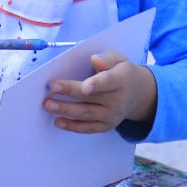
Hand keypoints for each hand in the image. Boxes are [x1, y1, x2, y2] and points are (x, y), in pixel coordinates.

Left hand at [43, 52, 157, 133]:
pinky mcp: (106, 126)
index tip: (84, 87)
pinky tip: (58, 122)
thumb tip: (95, 59)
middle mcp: (117, 100)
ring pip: (86, 113)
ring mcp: (111, 116)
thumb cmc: (121, 72)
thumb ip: (107, 58)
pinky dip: (72, 126)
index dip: (97, 84)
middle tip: (50, 88)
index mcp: (120, 80)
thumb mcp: (118, 59)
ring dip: (66, 110)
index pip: (108, 82)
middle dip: (69, 92)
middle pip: (91, 97)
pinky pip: (88, 128)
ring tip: (48, 105)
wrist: (138, 94)